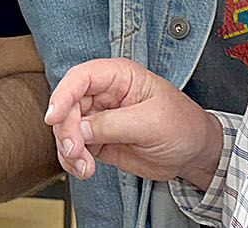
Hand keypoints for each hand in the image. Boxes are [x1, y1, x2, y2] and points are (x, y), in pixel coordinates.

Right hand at [45, 58, 222, 188]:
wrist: (193, 153)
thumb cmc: (182, 126)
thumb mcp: (151, 122)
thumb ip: (113, 124)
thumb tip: (80, 128)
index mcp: (120, 76)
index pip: (82, 77)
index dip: (63, 95)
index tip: (54, 117)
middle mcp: (105, 94)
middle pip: (69, 105)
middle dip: (66, 131)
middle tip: (75, 151)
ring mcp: (99, 117)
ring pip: (67, 129)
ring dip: (68, 150)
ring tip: (84, 166)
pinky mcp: (98, 139)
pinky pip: (74, 147)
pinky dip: (72, 160)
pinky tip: (84, 169)